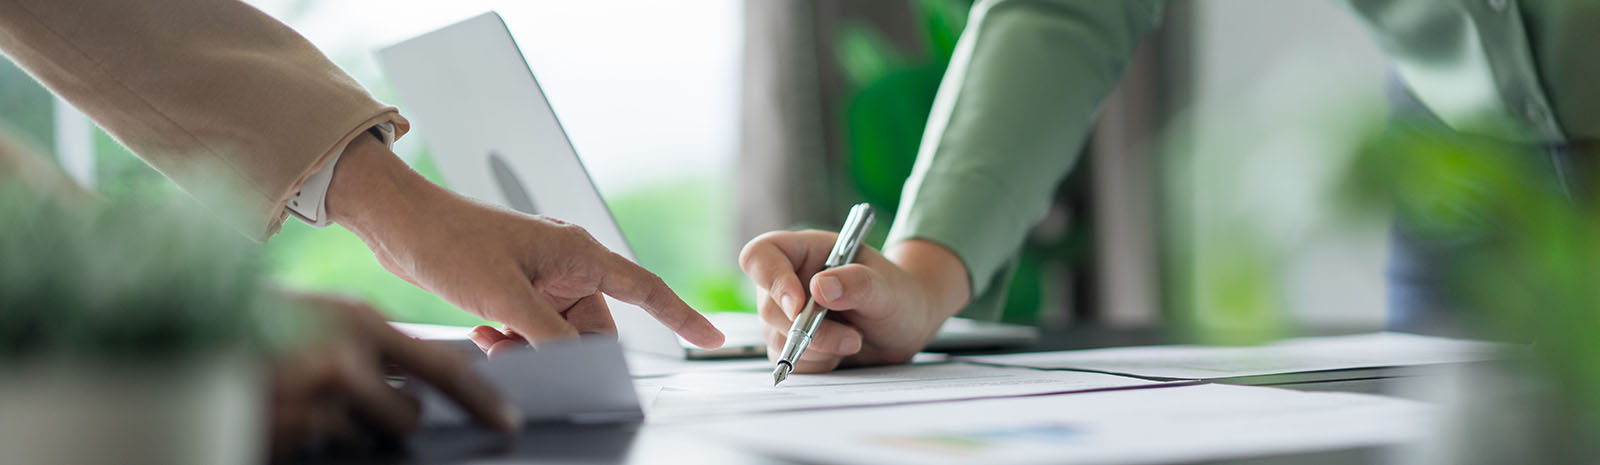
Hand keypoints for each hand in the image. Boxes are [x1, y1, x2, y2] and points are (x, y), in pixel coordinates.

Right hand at [267, 293, 517, 456]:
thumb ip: (359, 343)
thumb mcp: (310, 318)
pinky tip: (275, 411)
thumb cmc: (242, 325)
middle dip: (388, 419)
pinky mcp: (290, 436)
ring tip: (297, 398)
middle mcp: (344, 360)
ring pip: (364, 438)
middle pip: (408, 416)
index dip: (481, 398)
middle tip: (347, 400)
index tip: (507, 421)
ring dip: (342, 429)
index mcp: (356, 321)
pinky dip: (305, 438)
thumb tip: (409, 382)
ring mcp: (315, 404)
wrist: (167, 339)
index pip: (443, 366)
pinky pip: (322, 449)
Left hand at [325, 135, 723, 349]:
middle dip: (565, 349)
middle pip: (595, 326)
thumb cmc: (450, 241)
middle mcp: (567, 262)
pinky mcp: (516, 285)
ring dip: (531, 346)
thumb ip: (548, 336)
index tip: (712, 337)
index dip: (682, 316)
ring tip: (495, 338)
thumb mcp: (505, 297)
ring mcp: (541, 275)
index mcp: (579, 252)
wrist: (399, 224)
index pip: (646, 289)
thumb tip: (576, 364)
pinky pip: (533, 328)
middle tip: (526, 353)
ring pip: (560, 333)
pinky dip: (512, 339)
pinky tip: (486, 334)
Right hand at [738, 231, 970, 372]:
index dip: (771, 280)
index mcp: (804, 252)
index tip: (798, 306)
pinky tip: (841, 353)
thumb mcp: (887, 288)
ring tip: (854, 340)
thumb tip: (820, 287)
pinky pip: (789, 361)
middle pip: (768, 308)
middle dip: (807, 330)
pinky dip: (818, 364)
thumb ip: (857, 283)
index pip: (761, 256)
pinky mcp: (792, 344)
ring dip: (818, 350)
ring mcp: (786, 316)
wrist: (906, 326)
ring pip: (778, 340)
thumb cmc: (898, 295)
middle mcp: (788, 282)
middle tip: (851, 337)